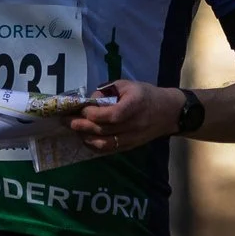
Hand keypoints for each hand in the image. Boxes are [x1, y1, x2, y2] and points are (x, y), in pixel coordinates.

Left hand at [68, 80, 184, 154]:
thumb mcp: (128, 85)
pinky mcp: (129, 146)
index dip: (93, 114)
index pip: (111, 115)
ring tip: (74, 129)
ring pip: (104, 143)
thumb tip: (91, 100)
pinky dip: (94, 146)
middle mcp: (133, 125)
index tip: (80, 109)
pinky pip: (109, 150)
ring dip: (86, 137)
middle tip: (66, 121)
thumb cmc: (146, 95)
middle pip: (104, 130)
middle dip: (81, 126)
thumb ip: (108, 90)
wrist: (168, 113)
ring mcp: (132, 138)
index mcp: (135, 106)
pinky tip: (85, 138)